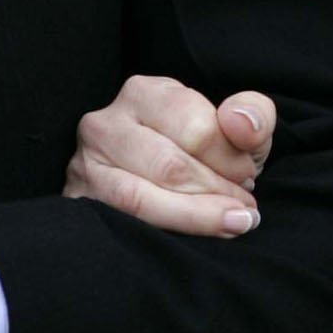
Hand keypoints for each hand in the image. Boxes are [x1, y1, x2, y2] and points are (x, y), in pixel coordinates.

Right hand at [63, 74, 275, 237]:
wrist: (164, 181)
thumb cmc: (204, 152)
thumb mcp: (235, 127)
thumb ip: (253, 115)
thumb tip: (241, 123)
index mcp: (144, 93)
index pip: (195, 127)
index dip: (231, 160)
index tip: (249, 177)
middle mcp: (106, 124)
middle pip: (169, 166)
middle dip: (215, 193)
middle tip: (245, 211)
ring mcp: (85, 165)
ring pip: (140, 199)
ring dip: (195, 218)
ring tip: (232, 225)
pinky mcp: (79, 202)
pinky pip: (121, 224)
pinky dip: (166, 233)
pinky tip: (196, 239)